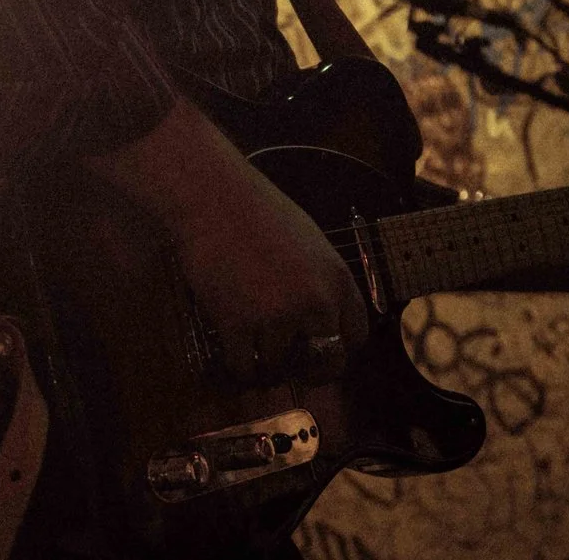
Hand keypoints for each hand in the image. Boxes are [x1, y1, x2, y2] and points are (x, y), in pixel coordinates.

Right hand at [87, 100, 366, 386]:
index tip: (324, 349)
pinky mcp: (237, 325)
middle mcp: (315, 304)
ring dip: (267, 364)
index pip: (356, 335)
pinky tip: (235, 356)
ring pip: (279, 365)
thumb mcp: (309, 241)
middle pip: (327, 361)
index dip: (340, 346)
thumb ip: (320, 280)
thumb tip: (318, 315)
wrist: (212, 199)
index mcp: (337, 279)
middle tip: (294, 366)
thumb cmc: (259, 210)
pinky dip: (239, 368)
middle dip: (311, 369)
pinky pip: (244, 367)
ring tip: (255, 352)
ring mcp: (276, 317)